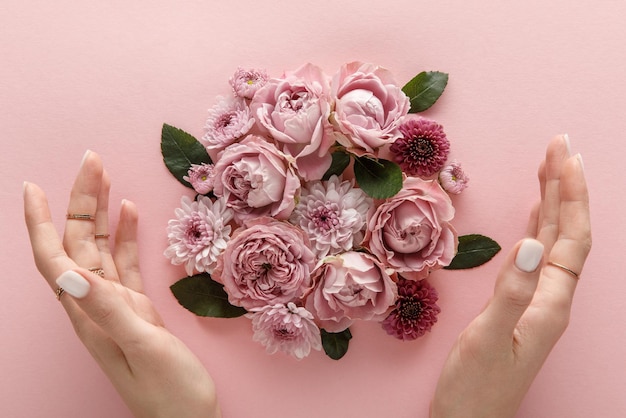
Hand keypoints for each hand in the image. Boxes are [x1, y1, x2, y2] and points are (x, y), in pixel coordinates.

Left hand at [24, 151, 220, 417]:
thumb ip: (108, 310)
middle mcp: (94, 305)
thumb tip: (68, 273)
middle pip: (77, 244)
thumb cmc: (168, 392)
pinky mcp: (136, 309)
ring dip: (100, 213)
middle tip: (92, 162)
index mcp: (88, 313)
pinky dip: (125, 236)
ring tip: (106, 177)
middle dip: (80, 202)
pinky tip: (130, 215)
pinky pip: (124, 264)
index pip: (54, 259)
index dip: (40, 222)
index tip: (35, 186)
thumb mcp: (142, 347)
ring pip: (99, 249)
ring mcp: (115, 306)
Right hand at [430, 135, 590, 416]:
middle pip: (567, 235)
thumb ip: (512, 292)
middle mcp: (551, 301)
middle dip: (565, 188)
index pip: (571, 238)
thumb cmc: (474, 389)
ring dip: (554, 205)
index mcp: (549, 305)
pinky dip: (538, 230)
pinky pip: (538, 259)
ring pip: (553, 244)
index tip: (563, 155)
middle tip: (557, 146)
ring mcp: (538, 305)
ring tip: (549, 170)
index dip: (570, 195)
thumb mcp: (488, 340)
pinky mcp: (521, 308)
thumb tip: (531, 242)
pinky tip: (535, 219)